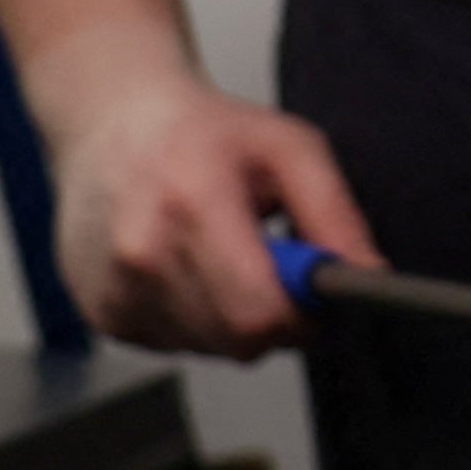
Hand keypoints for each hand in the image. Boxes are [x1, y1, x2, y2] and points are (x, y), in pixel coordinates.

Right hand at [34, 37, 367, 355]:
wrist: (111, 121)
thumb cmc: (201, 132)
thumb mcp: (288, 148)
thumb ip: (334, 213)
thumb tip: (369, 278)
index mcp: (192, 202)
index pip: (260, 312)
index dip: (302, 314)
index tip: (311, 292)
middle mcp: (142, 252)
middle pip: (240, 340)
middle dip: (273, 317)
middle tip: (269, 264)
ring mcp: (115, 288)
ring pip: (212, 348)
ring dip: (232, 318)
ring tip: (219, 255)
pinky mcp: (102, 312)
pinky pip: (176, 345)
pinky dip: (195, 319)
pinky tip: (184, 267)